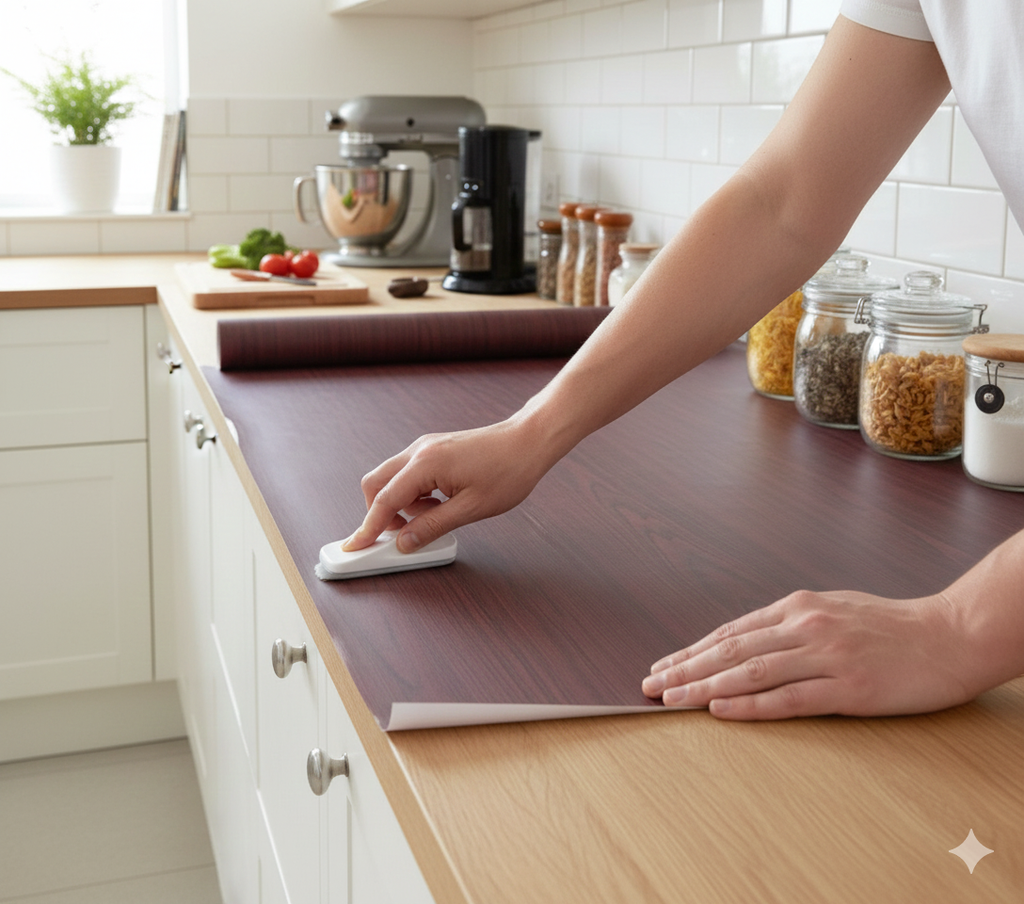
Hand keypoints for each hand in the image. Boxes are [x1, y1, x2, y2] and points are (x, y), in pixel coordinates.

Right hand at [342, 417, 553, 553]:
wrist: (529, 442)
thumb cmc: (509, 471)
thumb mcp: (471, 509)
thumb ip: (433, 526)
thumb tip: (404, 543)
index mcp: (425, 463)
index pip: (384, 500)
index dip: (368, 527)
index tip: (354, 547)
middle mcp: (419, 451)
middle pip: (376, 484)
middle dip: (379, 514)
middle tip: (397, 537)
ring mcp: (425, 448)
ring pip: (392, 479)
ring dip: (401, 505)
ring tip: (432, 519)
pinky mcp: (434, 450)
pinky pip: (410, 474)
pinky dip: (414, 495)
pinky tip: (438, 505)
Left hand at [641, 589, 976, 719]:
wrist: (950, 636)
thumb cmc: (891, 625)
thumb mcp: (833, 609)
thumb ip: (791, 624)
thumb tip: (747, 642)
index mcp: (798, 607)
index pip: (730, 632)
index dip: (692, 651)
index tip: (663, 666)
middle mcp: (805, 626)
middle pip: (730, 650)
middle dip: (685, 668)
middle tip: (651, 685)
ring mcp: (826, 656)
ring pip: (750, 672)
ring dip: (704, 686)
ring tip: (672, 698)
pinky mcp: (848, 687)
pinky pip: (789, 698)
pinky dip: (750, 704)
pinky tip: (720, 710)